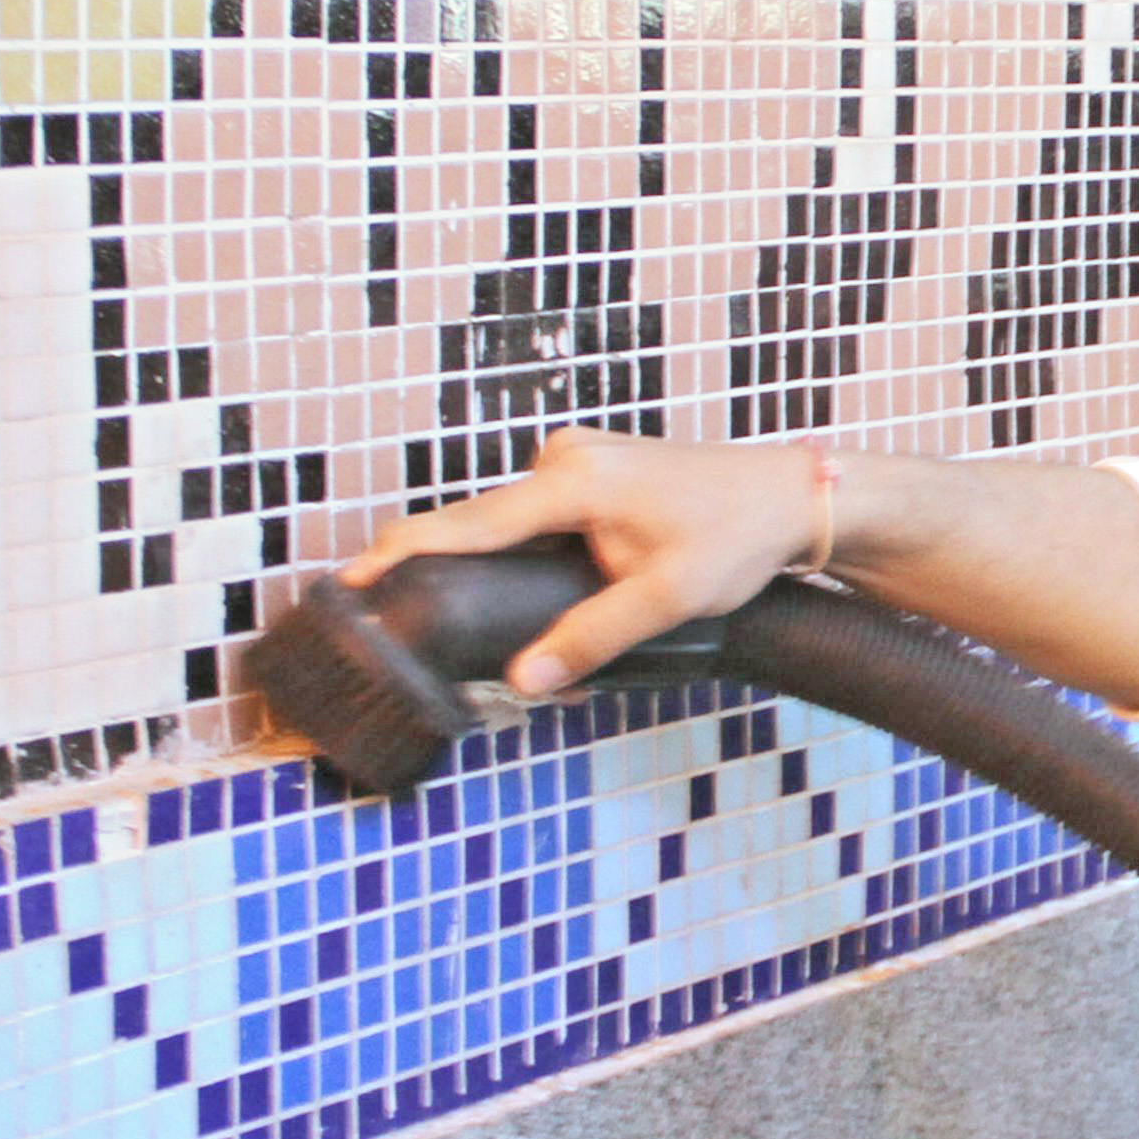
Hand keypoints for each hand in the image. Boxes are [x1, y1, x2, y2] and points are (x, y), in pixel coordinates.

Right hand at [341, 426, 820, 696]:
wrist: (791, 497)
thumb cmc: (738, 537)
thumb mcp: (666, 597)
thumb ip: (592, 638)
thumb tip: (526, 680)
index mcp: (572, 480)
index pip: (466, 524)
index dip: (402, 553)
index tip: (347, 580)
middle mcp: (563, 458)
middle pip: (476, 522)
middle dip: (432, 567)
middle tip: (384, 616)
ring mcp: (575, 460)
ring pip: (505, 522)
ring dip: (479, 565)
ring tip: (438, 614)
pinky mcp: (589, 472)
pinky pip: (532, 516)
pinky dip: (512, 551)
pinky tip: (502, 593)